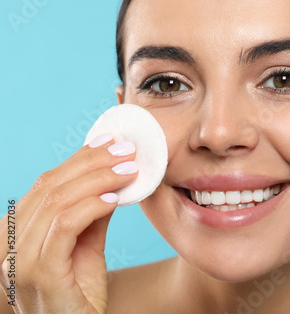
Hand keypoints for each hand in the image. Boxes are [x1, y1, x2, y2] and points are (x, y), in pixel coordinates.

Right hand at [0, 135, 137, 313]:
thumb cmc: (80, 294)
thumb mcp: (86, 246)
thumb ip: (92, 214)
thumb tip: (111, 180)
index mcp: (18, 232)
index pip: (47, 184)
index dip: (79, 159)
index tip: (110, 143)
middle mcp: (10, 243)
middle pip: (50, 186)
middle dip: (92, 162)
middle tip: (126, 150)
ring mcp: (19, 259)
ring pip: (57, 201)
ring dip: (98, 179)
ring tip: (129, 169)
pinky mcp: (39, 273)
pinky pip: (65, 226)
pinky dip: (91, 206)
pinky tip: (115, 198)